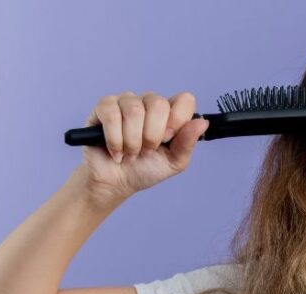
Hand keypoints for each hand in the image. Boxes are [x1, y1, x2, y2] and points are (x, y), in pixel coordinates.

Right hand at [79, 90, 209, 204]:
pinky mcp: (104, 107)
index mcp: (169, 114)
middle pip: (158, 103)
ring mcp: (126, 102)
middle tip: (147, 151)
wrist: (116, 182)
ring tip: (130, 154)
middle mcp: (148, 103)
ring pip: (134, 110)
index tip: (168, 139)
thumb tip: (202, 123)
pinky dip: (115, 139)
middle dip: (152, 135)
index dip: (178, 120)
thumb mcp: (174, 162)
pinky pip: (112, 114)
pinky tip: (116, 151)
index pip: (184, 99)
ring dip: (132, 141)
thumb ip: (187, 143)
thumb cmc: (145, 169)